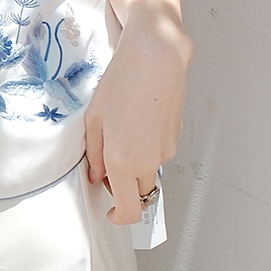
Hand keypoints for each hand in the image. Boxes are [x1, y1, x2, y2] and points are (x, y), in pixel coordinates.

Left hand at [87, 0, 191, 226]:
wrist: (156, 55)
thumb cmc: (121, 81)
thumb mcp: (94, 118)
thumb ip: (94, 154)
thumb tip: (98, 176)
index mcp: (124, 161)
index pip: (129, 210)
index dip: (119, 216)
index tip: (109, 209)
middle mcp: (149, 161)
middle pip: (139, 190)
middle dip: (124, 184)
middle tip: (107, 159)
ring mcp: (166, 149)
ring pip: (149, 169)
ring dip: (135, 162)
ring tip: (121, 128)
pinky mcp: (176, 135)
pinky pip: (158, 150)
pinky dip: (147, 145)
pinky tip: (137, 117)